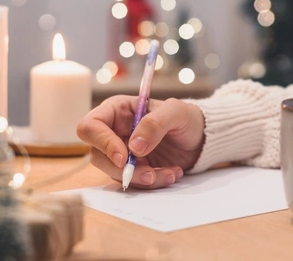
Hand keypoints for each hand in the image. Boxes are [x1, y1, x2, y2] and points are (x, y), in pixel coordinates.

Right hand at [77, 96, 204, 189]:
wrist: (202, 137)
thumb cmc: (187, 117)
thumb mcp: (176, 112)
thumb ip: (154, 124)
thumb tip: (134, 147)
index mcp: (116, 111)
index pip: (90, 126)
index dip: (102, 143)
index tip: (125, 157)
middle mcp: (114, 132)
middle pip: (98, 156)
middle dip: (124, 169)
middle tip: (150, 174)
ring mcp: (123, 153)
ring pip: (116, 173)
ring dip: (142, 179)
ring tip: (170, 173)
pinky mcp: (135, 169)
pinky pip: (134, 181)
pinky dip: (154, 182)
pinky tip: (173, 174)